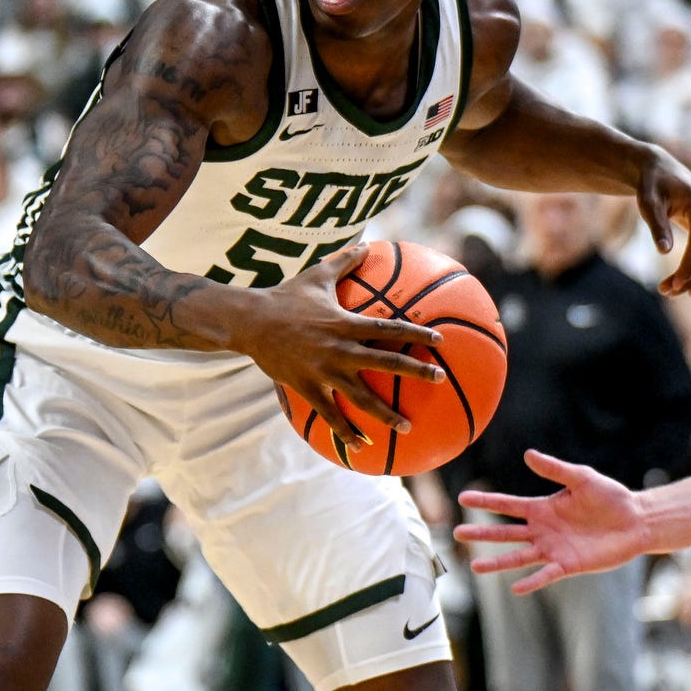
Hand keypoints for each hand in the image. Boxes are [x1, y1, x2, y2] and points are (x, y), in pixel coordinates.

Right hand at [228, 244, 444, 450]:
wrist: (250, 322)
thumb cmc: (285, 296)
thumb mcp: (317, 275)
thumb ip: (344, 262)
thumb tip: (366, 243)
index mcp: (346, 323)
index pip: (389, 328)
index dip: (416, 334)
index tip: (440, 342)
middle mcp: (340, 349)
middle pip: (386, 362)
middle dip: (416, 371)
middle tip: (440, 379)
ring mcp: (324, 371)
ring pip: (362, 396)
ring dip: (386, 414)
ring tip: (408, 427)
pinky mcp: (307, 387)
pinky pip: (330, 414)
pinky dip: (346, 431)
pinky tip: (361, 447)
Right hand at [456, 450, 647, 594]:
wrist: (636, 521)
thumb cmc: (611, 497)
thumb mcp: (582, 478)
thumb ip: (555, 469)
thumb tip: (528, 454)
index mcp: (543, 508)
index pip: (508, 505)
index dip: (486, 501)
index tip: (463, 497)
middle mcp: (543, 530)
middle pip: (506, 533)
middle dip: (483, 532)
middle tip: (458, 532)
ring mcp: (554, 549)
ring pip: (519, 556)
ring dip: (498, 562)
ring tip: (475, 567)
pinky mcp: (568, 565)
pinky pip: (546, 574)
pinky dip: (531, 582)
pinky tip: (515, 588)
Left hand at [637, 150, 690, 296]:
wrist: (662, 170)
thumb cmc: (652, 185)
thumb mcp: (648, 201)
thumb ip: (657, 224)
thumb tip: (663, 251)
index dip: (686, 270)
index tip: (670, 287)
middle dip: (688, 279)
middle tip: (664, 291)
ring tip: (670, 291)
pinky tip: (688, 289)